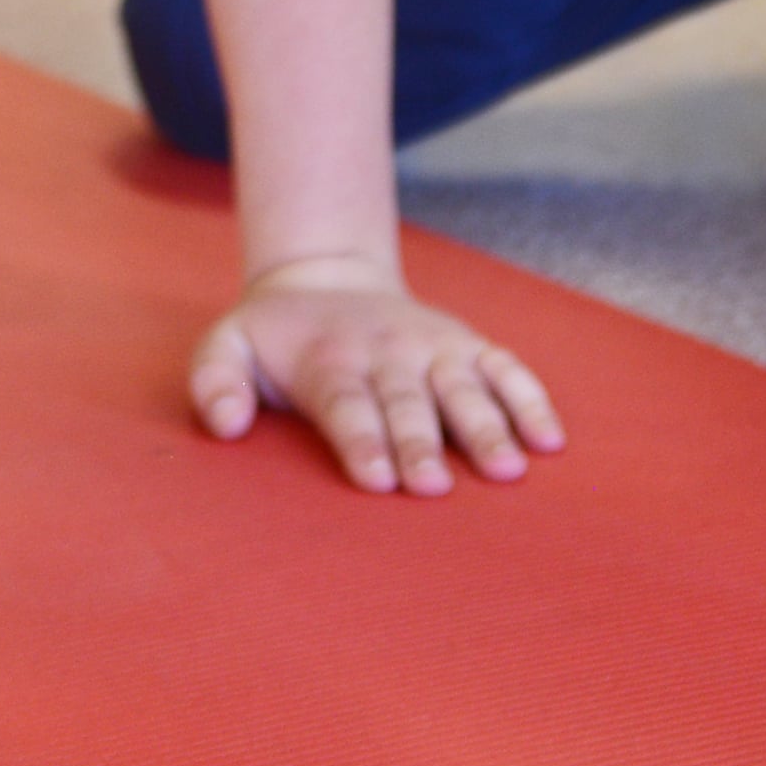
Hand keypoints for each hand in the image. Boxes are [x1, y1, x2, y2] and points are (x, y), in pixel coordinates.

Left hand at [188, 254, 564, 495]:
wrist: (327, 278)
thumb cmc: (275, 337)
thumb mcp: (226, 347)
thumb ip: (214, 382)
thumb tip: (226, 423)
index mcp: (329, 359)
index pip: (347, 404)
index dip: (362, 441)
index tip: (377, 480)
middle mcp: (387, 351)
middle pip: (408, 402)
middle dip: (422, 443)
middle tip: (434, 487)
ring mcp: (432, 346)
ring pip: (464, 386)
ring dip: (487, 427)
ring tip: (508, 469)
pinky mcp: (467, 344)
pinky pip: (505, 368)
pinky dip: (530, 399)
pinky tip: (551, 440)